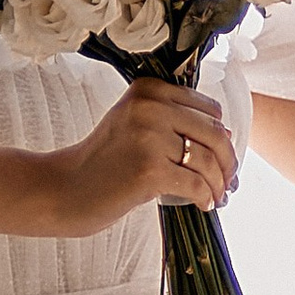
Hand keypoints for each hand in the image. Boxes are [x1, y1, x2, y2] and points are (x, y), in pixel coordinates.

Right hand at [27, 78, 237, 234]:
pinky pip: (196, 183)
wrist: (66, 189)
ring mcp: (149, 138)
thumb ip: (173, 120)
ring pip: (207, 160)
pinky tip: (205, 205)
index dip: (221, 133)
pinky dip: (206, 196)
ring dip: (219, 183)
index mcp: (147, 89)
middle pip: (213, 133)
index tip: (222, 154)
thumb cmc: (104, 161)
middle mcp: (149, 107)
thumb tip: (227, 133)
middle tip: (229, 180)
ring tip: (217, 196)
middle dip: (227, 161)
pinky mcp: (149, 170)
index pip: (206, 108)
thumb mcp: (133, 123)